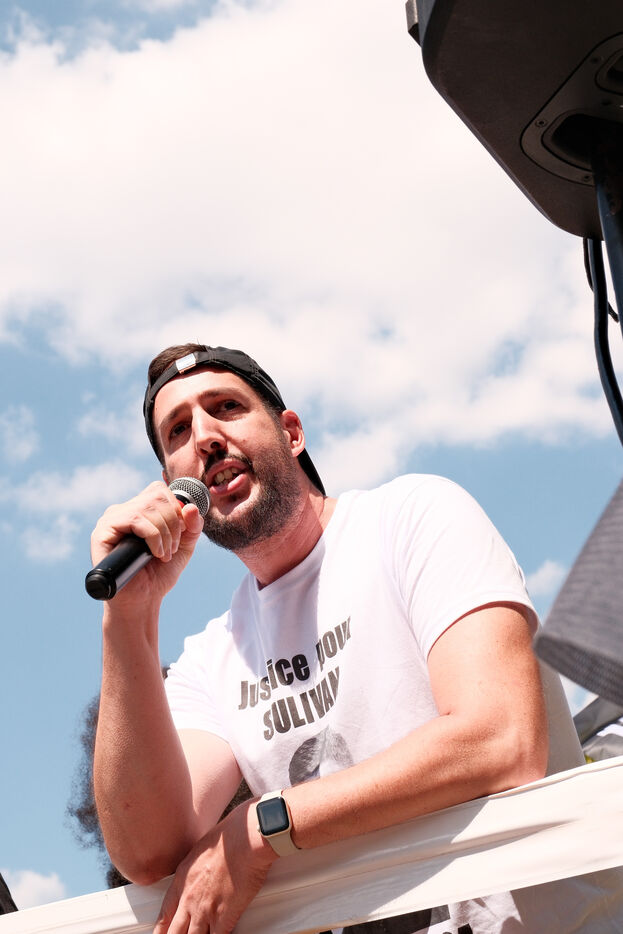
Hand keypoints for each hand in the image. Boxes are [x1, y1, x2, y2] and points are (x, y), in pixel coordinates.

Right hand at [90, 481, 204, 611]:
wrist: (143, 600)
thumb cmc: (159, 573)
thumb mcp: (183, 545)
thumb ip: (192, 525)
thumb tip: (191, 506)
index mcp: (138, 509)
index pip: (160, 491)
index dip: (176, 509)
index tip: (180, 533)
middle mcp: (122, 510)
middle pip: (157, 497)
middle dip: (174, 524)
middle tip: (172, 549)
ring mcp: (110, 520)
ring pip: (147, 508)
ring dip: (165, 533)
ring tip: (164, 554)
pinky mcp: (101, 532)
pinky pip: (134, 520)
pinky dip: (153, 537)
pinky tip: (155, 554)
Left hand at [154, 800, 277, 933]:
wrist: (245, 840)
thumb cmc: (229, 838)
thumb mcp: (199, 851)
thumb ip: (195, 871)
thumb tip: (199, 876)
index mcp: (181, 880)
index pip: (164, 914)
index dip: (161, 930)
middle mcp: (189, 898)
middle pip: (174, 932)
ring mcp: (205, 910)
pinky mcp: (224, 917)